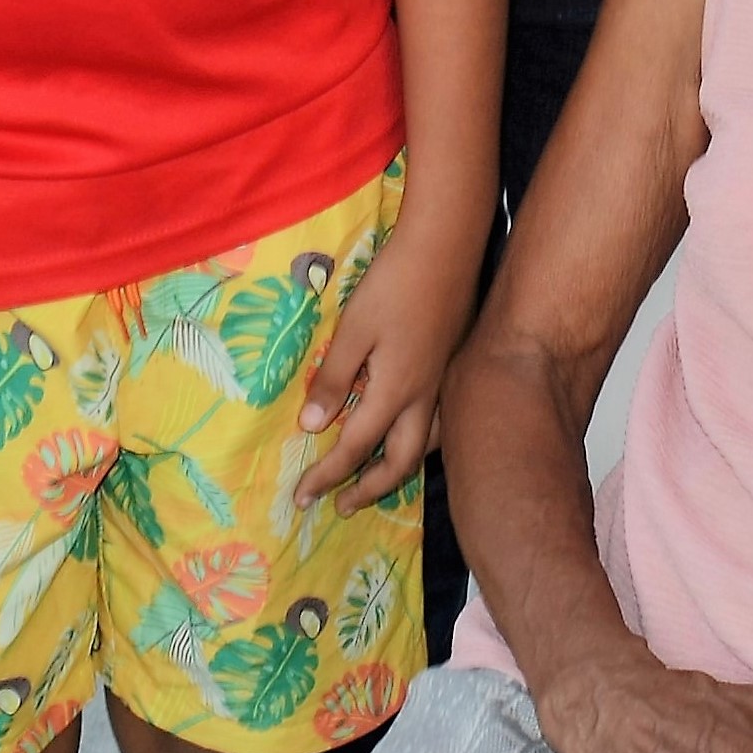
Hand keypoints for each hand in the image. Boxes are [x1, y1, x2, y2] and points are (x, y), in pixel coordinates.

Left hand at [292, 213, 484, 505]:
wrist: (447, 246)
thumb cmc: (394, 284)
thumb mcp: (354, 329)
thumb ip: (333, 380)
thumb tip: (312, 428)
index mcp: (395, 392)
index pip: (354, 448)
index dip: (326, 476)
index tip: (301, 498)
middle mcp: (423, 397)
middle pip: (400, 462)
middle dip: (369, 489)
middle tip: (341, 505)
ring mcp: (442, 382)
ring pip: (425, 446)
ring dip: (397, 469)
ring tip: (377, 480)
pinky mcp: (451, 365)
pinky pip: (437, 423)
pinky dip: (420, 441)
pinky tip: (410, 430)